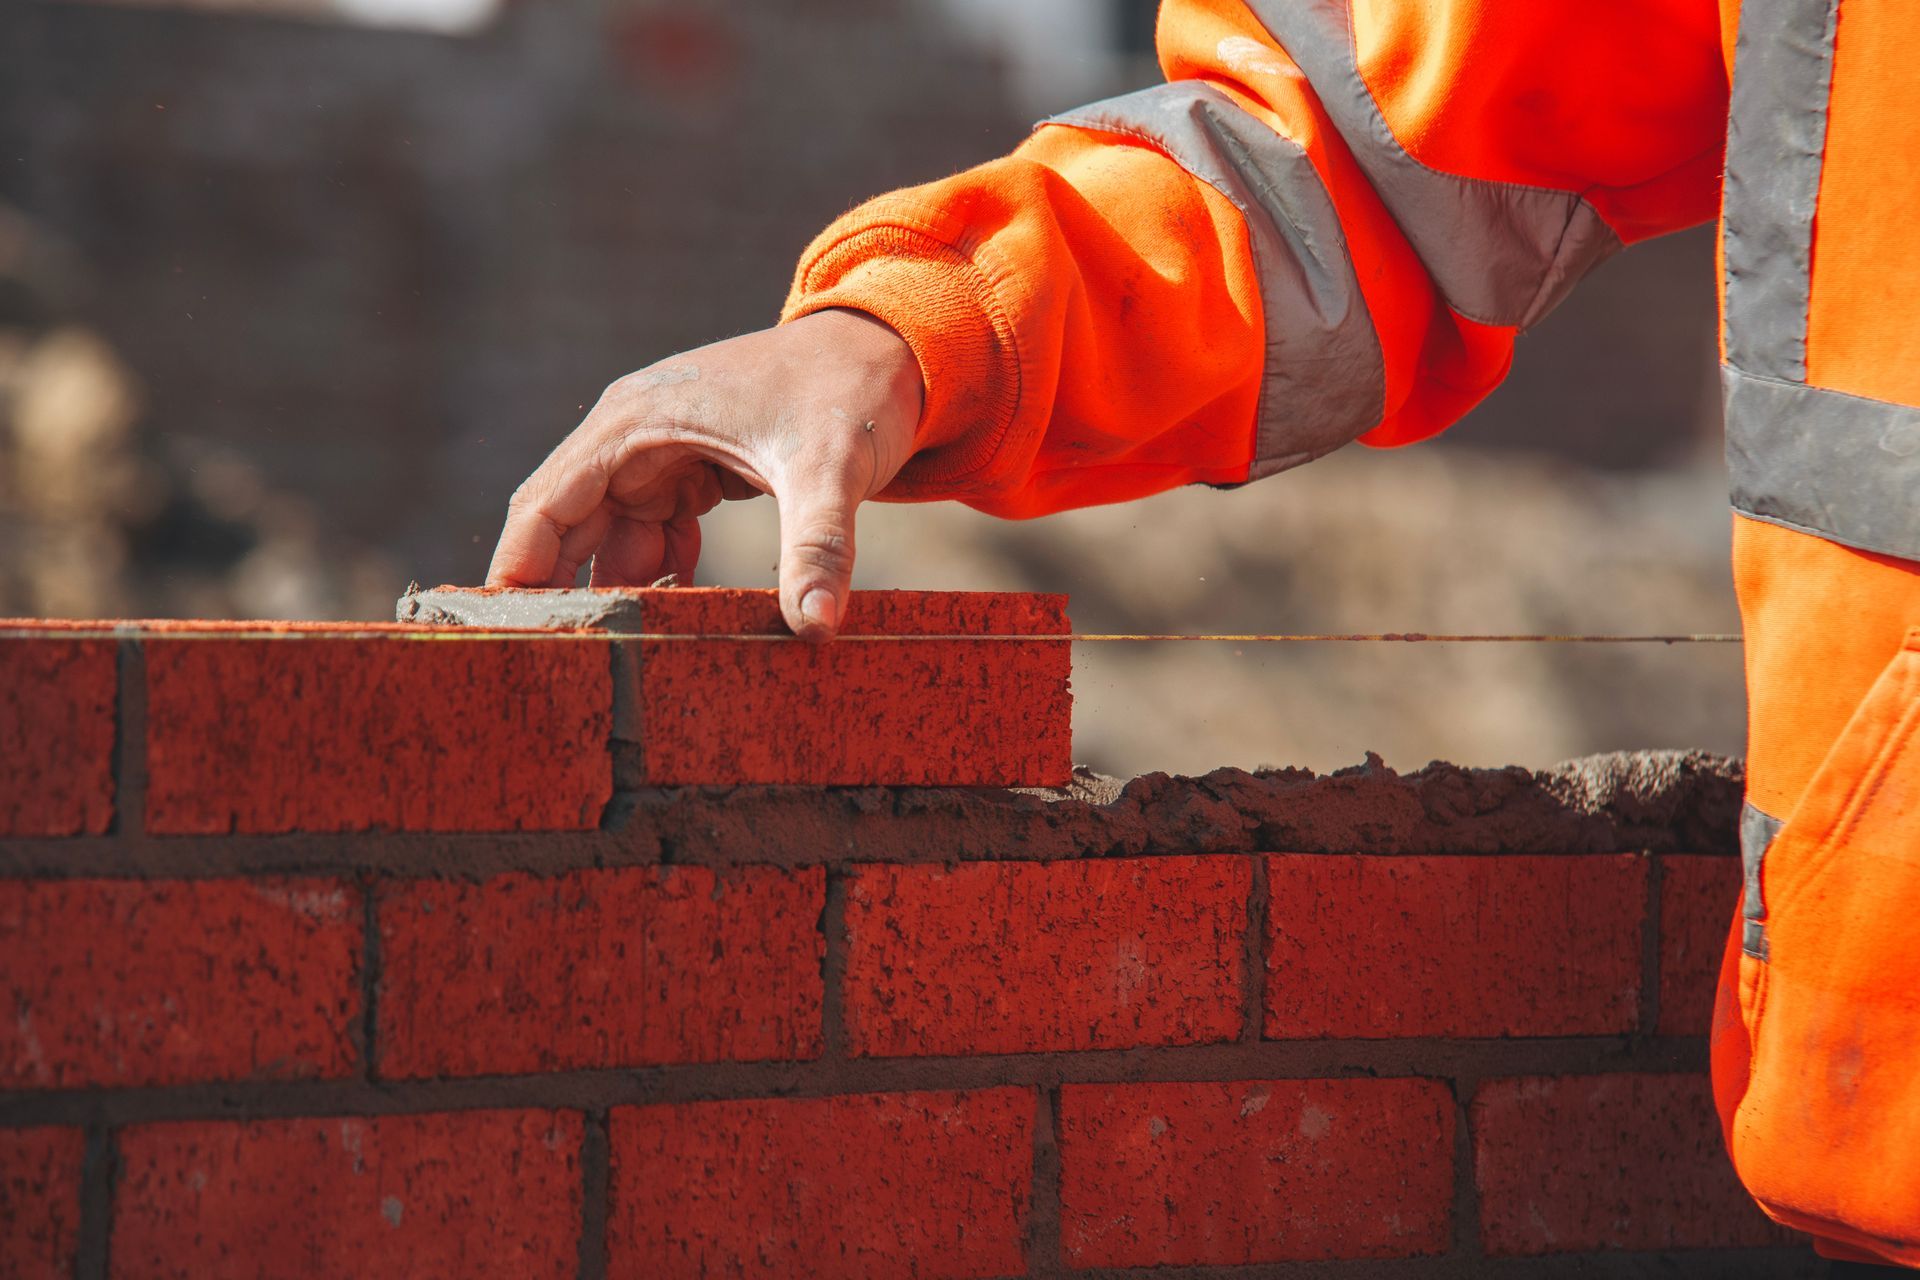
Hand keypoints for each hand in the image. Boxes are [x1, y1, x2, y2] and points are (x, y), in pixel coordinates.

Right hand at [487, 309, 923, 639]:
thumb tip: (815, 626)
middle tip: (553, 674)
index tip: (503, 635)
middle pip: (568, 529)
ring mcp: (661, 455)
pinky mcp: (693, 473)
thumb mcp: (831, 467)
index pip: (545, 504)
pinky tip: (674, 624)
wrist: (891, 351)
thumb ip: (817, 545)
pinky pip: (656, 536)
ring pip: (613, 539)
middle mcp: (633, 437)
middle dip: (561, 596)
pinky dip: (661, 578)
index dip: (518, 570)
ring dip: (617, 594)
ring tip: (612, 664)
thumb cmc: (849, 391)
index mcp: (634, 421)